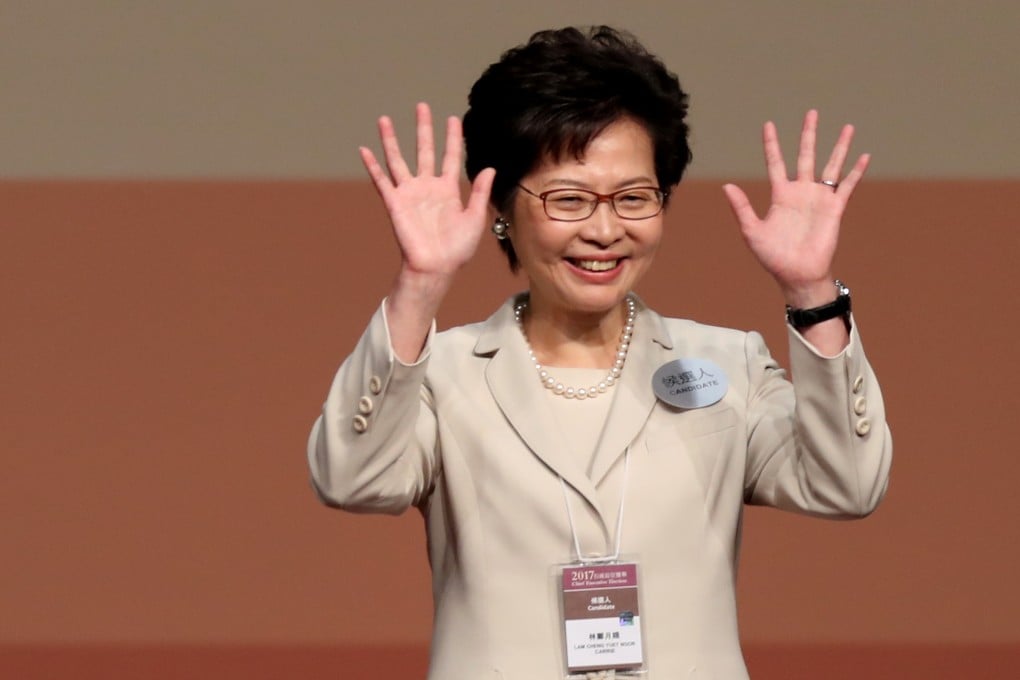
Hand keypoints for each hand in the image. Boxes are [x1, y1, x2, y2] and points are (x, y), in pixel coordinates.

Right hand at [360, 102, 495, 280]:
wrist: (436, 268)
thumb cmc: (457, 249)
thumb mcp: (475, 218)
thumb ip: (481, 192)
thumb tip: (489, 168)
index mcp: (449, 190)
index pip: (451, 157)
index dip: (452, 138)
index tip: (453, 119)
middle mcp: (427, 187)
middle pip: (424, 151)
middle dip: (423, 129)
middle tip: (422, 106)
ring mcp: (410, 194)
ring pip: (398, 160)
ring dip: (391, 140)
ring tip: (384, 119)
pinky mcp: (395, 204)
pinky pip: (381, 181)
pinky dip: (372, 166)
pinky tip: (364, 150)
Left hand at [722, 110, 868, 306]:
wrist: (797, 274)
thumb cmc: (773, 257)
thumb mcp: (752, 231)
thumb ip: (741, 208)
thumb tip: (727, 186)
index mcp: (780, 195)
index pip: (775, 162)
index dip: (771, 143)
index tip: (768, 124)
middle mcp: (801, 192)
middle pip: (805, 155)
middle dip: (808, 134)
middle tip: (811, 112)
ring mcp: (819, 198)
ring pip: (831, 165)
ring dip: (839, 146)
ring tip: (847, 126)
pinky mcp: (835, 208)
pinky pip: (847, 185)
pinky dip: (856, 171)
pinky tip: (864, 156)